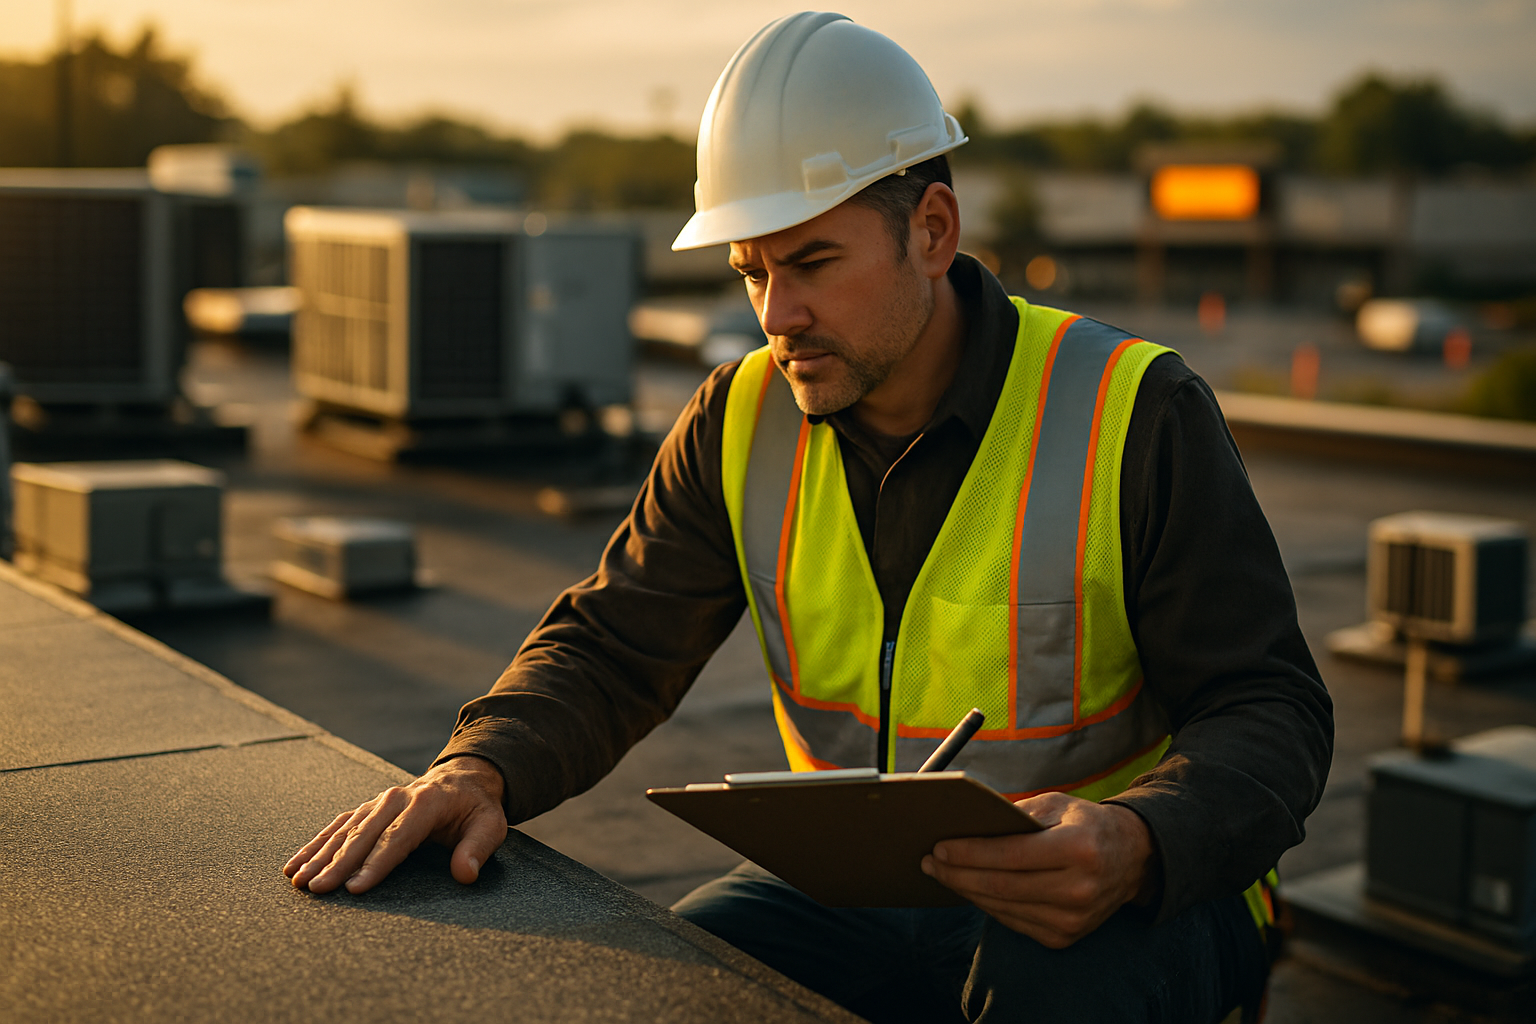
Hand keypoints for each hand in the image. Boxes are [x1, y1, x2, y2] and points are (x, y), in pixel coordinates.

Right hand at [284, 755, 507, 894]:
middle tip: (317, 889)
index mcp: (426, 803)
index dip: (376, 864)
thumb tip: (465, 874)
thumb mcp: (490, 826)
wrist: (463, 779)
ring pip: (344, 830)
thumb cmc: (476, 809)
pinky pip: (337, 826)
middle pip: (364, 835)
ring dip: (319, 855)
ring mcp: (378, 802)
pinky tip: (295, 864)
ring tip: (298, 880)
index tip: (356, 888)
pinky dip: (315, 844)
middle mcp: (396, 799)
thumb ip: (477, 849)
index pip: (398, 838)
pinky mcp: (367, 809)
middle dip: (339, 863)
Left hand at [920, 791, 1156, 947]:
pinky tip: (970, 889)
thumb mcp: (1056, 804)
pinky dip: (988, 906)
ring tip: (942, 875)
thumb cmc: (1085, 824)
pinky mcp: (1066, 937)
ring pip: (1003, 908)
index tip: (939, 847)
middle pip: (1001, 886)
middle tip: (929, 863)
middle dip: (957, 874)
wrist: (1132, 859)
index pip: (1010, 855)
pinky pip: (1014, 922)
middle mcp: (1078, 888)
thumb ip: (1014, 815)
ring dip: (967, 892)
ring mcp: (1073, 919)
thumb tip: (964, 826)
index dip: (969, 853)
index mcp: (1078, 848)